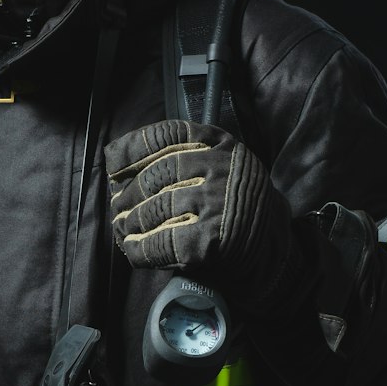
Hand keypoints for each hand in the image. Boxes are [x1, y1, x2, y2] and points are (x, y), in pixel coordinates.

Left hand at [104, 119, 297, 312]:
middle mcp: (221, 168)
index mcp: (222, 145)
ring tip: (124, 230)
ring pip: (156, 208)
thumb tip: (123, 167)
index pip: (168, 134)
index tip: (113, 164)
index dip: (133, 148)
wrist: (273, 251)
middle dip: (130, 193)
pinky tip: (135, 251)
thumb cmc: (237, 208)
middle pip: (157, 174)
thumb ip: (187, 156)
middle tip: (118, 208)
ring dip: (132, 223)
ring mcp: (217, 203)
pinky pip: (162, 243)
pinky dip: (142, 250)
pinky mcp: (211, 239)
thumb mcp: (224, 167)